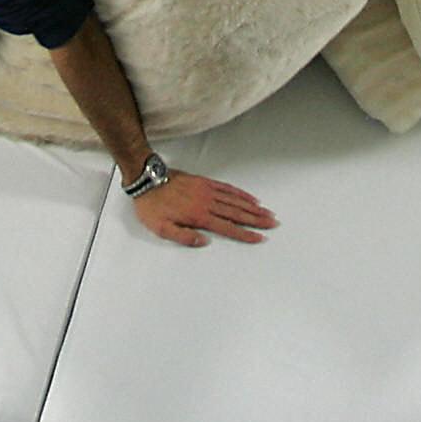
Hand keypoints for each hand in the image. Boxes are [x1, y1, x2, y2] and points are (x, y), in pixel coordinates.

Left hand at [134, 170, 277, 246]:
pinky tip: (250, 198)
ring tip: (267, 213)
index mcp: (198, 216)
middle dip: (257, 220)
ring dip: (253, 208)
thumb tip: (205, 242)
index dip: (245, 234)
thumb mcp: (162, 229)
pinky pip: (227, 188)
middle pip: (237, 213)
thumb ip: (184, 237)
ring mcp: (208, 191)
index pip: (228, 227)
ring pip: (235, 200)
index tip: (259, 238)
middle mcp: (207, 203)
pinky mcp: (205, 182)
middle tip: (273, 223)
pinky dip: (241, 194)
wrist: (147, 179)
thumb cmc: (152, 207)